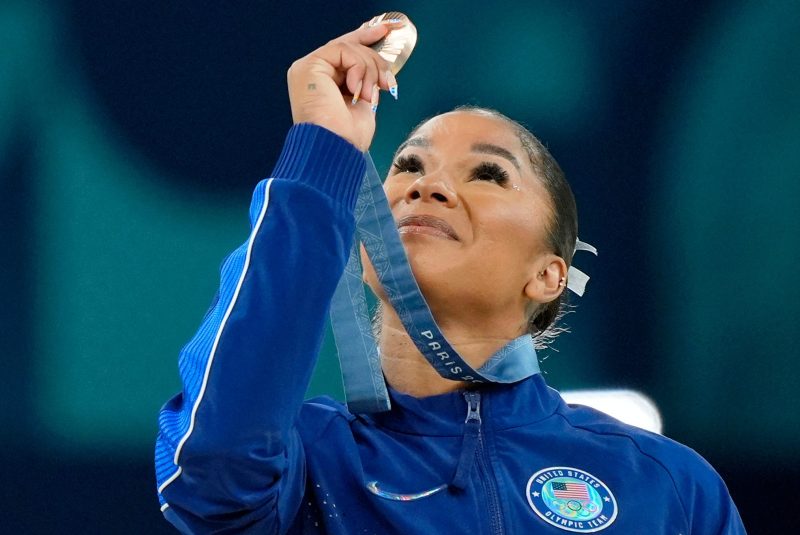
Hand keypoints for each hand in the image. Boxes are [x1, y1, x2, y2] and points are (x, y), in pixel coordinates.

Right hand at [287, 20, 399, 150]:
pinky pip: (342, 50)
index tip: (384, 33)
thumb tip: (380, 71)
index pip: (343, 53)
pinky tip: (357, 90)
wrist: (336, 150)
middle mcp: (310, 73)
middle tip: (388, 80)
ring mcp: (307, 69)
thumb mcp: (363, 103)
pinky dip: (358, 68)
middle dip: (373, 56)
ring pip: (348, 48)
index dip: (364, 39)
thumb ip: (366, 82)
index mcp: (320, 83)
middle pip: (347, 47)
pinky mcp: (308, 66)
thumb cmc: (347, 138)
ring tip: (369, 95)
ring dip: (369, 70)